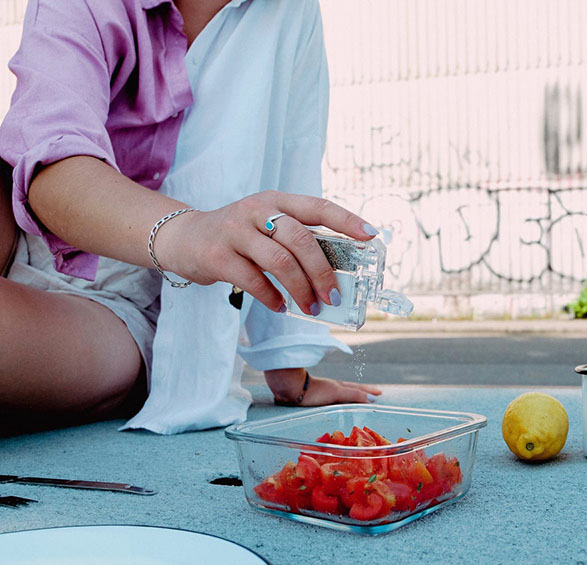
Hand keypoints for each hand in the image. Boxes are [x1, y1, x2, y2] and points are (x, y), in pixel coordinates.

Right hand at [155, 190, 378, 314]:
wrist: (182, 237)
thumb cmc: (235, 236)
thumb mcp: (264, 225)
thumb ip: (293, 239)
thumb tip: (333, 271)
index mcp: (275, 200)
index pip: (318, 206)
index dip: (347, 220)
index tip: (371, 236)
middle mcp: (256, 210)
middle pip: (301, 239)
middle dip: (323, 272)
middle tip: (334, 296)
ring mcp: (235, 232)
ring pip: (280, 261)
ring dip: (302, 289)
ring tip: (312, 309)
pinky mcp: (218, 256)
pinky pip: (254, 281)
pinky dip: (272, 297)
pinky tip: (279, 306)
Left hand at [264, 368, 381, 406]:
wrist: (290, 389)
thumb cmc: (314, 391)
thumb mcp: (336, 392)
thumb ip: (353, 395)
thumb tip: (373, 399)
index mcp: (338, 387)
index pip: (357, 388)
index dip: (368, 391)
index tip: (380, 393)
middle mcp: (332, 389)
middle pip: (350, 389)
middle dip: (362, 392)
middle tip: (374, 394)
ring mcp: (323, 394)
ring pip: (340, 395)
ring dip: (350, 397)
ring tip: (357, 400)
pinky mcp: (314, 400)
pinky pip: (330, 402)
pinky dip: (337, 404)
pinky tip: (334, 407)